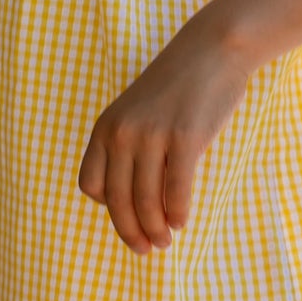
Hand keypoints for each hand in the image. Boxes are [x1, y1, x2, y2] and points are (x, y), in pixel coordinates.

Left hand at [78, 0, 256, 255]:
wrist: (211, 51)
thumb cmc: (176, 88)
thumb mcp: (137, 113)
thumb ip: (129, 149)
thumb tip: (134, 203)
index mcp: (106, 126)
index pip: (91, 185)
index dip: (108, 209)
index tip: (128, 218)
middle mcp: (122, 132)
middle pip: (117, 201)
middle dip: (130, 232)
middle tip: (146, 249)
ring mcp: (152, 135)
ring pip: (146, 201)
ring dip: (155, 229)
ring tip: (165, 241)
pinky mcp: (185, 138)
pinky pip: (176, 190)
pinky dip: (178, 213)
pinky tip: (182, 221)